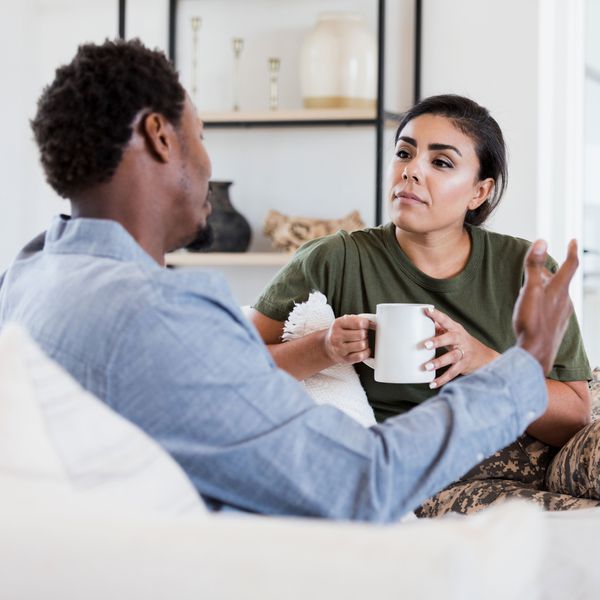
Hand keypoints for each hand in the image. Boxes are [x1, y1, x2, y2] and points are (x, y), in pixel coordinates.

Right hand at [323, 315, 372, 364]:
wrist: (327, 347)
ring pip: (362, 345)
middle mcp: (337, 336)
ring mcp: (340, 349)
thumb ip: (358, 320)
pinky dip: (365, 352)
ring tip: (361, 342)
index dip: (365, 324)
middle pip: (361, 334)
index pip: (358, 323)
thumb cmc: (339, 333)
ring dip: (365, 343)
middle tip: (362, 334)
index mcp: (338, 324)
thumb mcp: (345, 322)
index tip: (365, 325)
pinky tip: (363, 350)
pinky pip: (361, 356)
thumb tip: (374, 323)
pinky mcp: (344, 359)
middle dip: (365, 334)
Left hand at [423, 308, 499, 388]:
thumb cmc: (462, 342)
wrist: (485, 357)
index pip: (446, 320)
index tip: (427, 310)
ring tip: (427, 367)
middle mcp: (460, 340)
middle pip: (450, 339)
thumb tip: (422, 319)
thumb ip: (439, 327)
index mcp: (456, 329)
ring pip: (452, 357)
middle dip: (438, 341)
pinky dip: (442, 379)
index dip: (437, 315)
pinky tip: (432, 384)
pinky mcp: (464, 366)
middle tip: (425, 345)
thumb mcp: (453, 332)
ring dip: (439, 362)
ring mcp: (463, 353)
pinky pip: (452, 373)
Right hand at [513, 239, 577, 373]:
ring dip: (545, 288)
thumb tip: (541, 242)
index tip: (572, 240)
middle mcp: (565, 301)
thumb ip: (534, 267)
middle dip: (548, 272)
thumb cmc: (531, 322)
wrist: (536, 354)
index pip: (570, 265)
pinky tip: (534, 310)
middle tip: (537, 268)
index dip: (571, 251)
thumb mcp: (529, 291)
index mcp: (559, 290)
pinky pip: (553, 308)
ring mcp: (562, 315)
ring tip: (531, 290)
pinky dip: (545, 302)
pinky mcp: (557, 326)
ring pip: (556, 295)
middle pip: (559, 280)